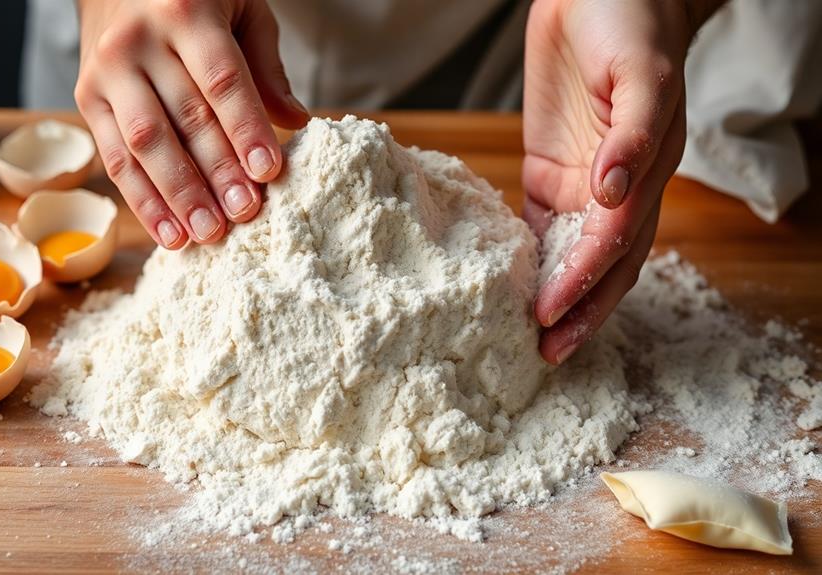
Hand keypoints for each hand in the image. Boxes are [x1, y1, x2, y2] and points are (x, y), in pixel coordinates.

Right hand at [75, 0, 308, 248]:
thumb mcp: (241, 9)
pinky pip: (115, 158)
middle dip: (217, 173)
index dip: (245, 129)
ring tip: (208, 234)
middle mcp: (138, 40)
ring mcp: (107, 71)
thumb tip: (295, 122)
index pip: (221, 80)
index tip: (268, 172)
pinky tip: (169, 233)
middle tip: (244, 213)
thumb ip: (265, 66)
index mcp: (185, 10)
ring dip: (179, 196)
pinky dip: (143, 201)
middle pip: (185, 118)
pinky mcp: (86, 97)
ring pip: (146, 144)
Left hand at [522, 0, 717, 364]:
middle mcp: (613, 189)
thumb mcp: (640, 75)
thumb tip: (614, 190)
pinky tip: (505, 286)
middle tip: (544, 352)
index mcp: (643, 173)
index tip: (552, 316)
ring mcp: (581, 183)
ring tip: (526, 336)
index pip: (612, 245)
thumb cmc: (631, 25)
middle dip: (576, 311)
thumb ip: (632, 134)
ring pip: (568, 254)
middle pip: (598, 266)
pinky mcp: (548, 170)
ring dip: (553, 296)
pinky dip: (525, 259)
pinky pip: (536, 225)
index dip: (584, 283)